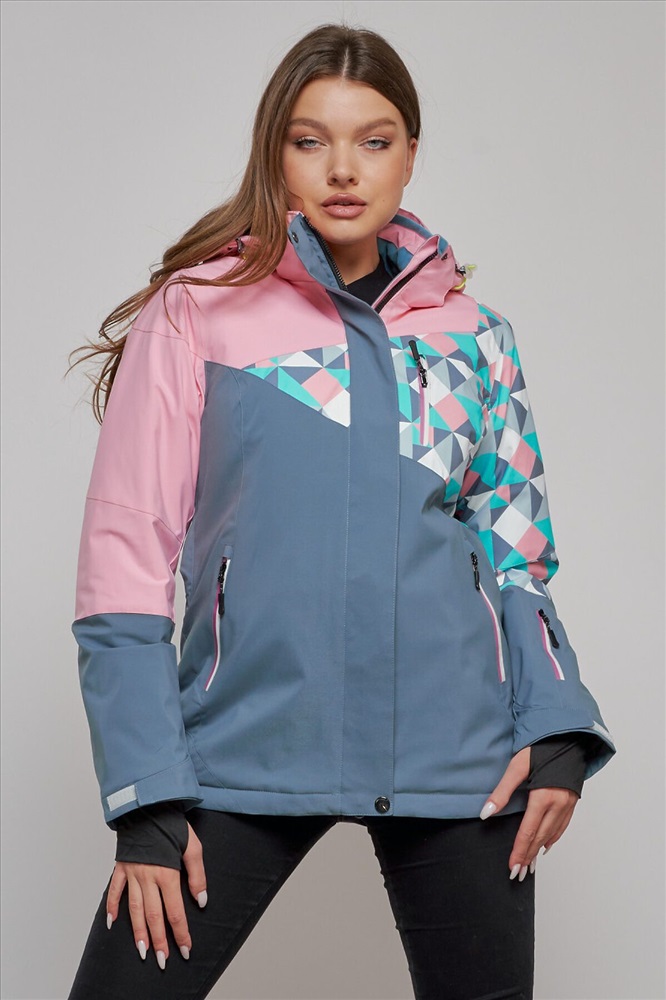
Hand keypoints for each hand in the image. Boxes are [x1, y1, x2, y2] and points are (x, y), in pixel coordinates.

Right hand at [106, 821, 207, 968]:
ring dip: (138, 932)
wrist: (148, 805)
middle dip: (159, 940)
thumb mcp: (193, 845)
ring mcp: (132, 873)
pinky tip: (112, 922)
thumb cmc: (171, 823)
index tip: (185, 949)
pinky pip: (114, 890)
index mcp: (167, 873)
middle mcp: (148, 877)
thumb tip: (200, 900)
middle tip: (163, 960)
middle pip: (153, 916)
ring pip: (134, 909)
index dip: (181, 932)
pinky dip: (111, 907)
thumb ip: (197, 875)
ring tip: (142, 951)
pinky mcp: (121, 867)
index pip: (175, 910)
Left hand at [480, 746, 578, 880]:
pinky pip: (563, 825)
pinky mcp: (573, 800)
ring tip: (530, 864)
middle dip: (528, 856)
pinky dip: (553, 837)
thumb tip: (485, 813)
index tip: (512, 867)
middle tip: (518, 873)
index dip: (519, 851)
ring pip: (553, 834)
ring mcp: (568, 803)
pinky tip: (546, 844)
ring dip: (540, 850)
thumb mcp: (517, 767)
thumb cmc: (541, 747)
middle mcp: (558, 804)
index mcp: (544, 797)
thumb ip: (501, 791)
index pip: (528, 831)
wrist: (568, 736)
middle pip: (540, 837)